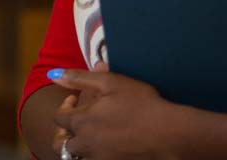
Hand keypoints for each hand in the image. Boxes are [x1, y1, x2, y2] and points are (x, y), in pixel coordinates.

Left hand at [52, 68, 176, 159]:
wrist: (172, 134)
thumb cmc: (142, 105)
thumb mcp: (111, 82)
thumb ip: (79, 78)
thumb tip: (53, 75)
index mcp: (81, 123)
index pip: (59, 118)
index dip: (65, 107)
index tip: (75, 99)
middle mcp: (86, 145)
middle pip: (63, 144)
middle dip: (67, 133)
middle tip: (79, 124)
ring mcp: (100, 159)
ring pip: (78, 157)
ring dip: (80, 148)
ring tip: (92, 137)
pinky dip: (96, 155)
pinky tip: (108, 146)